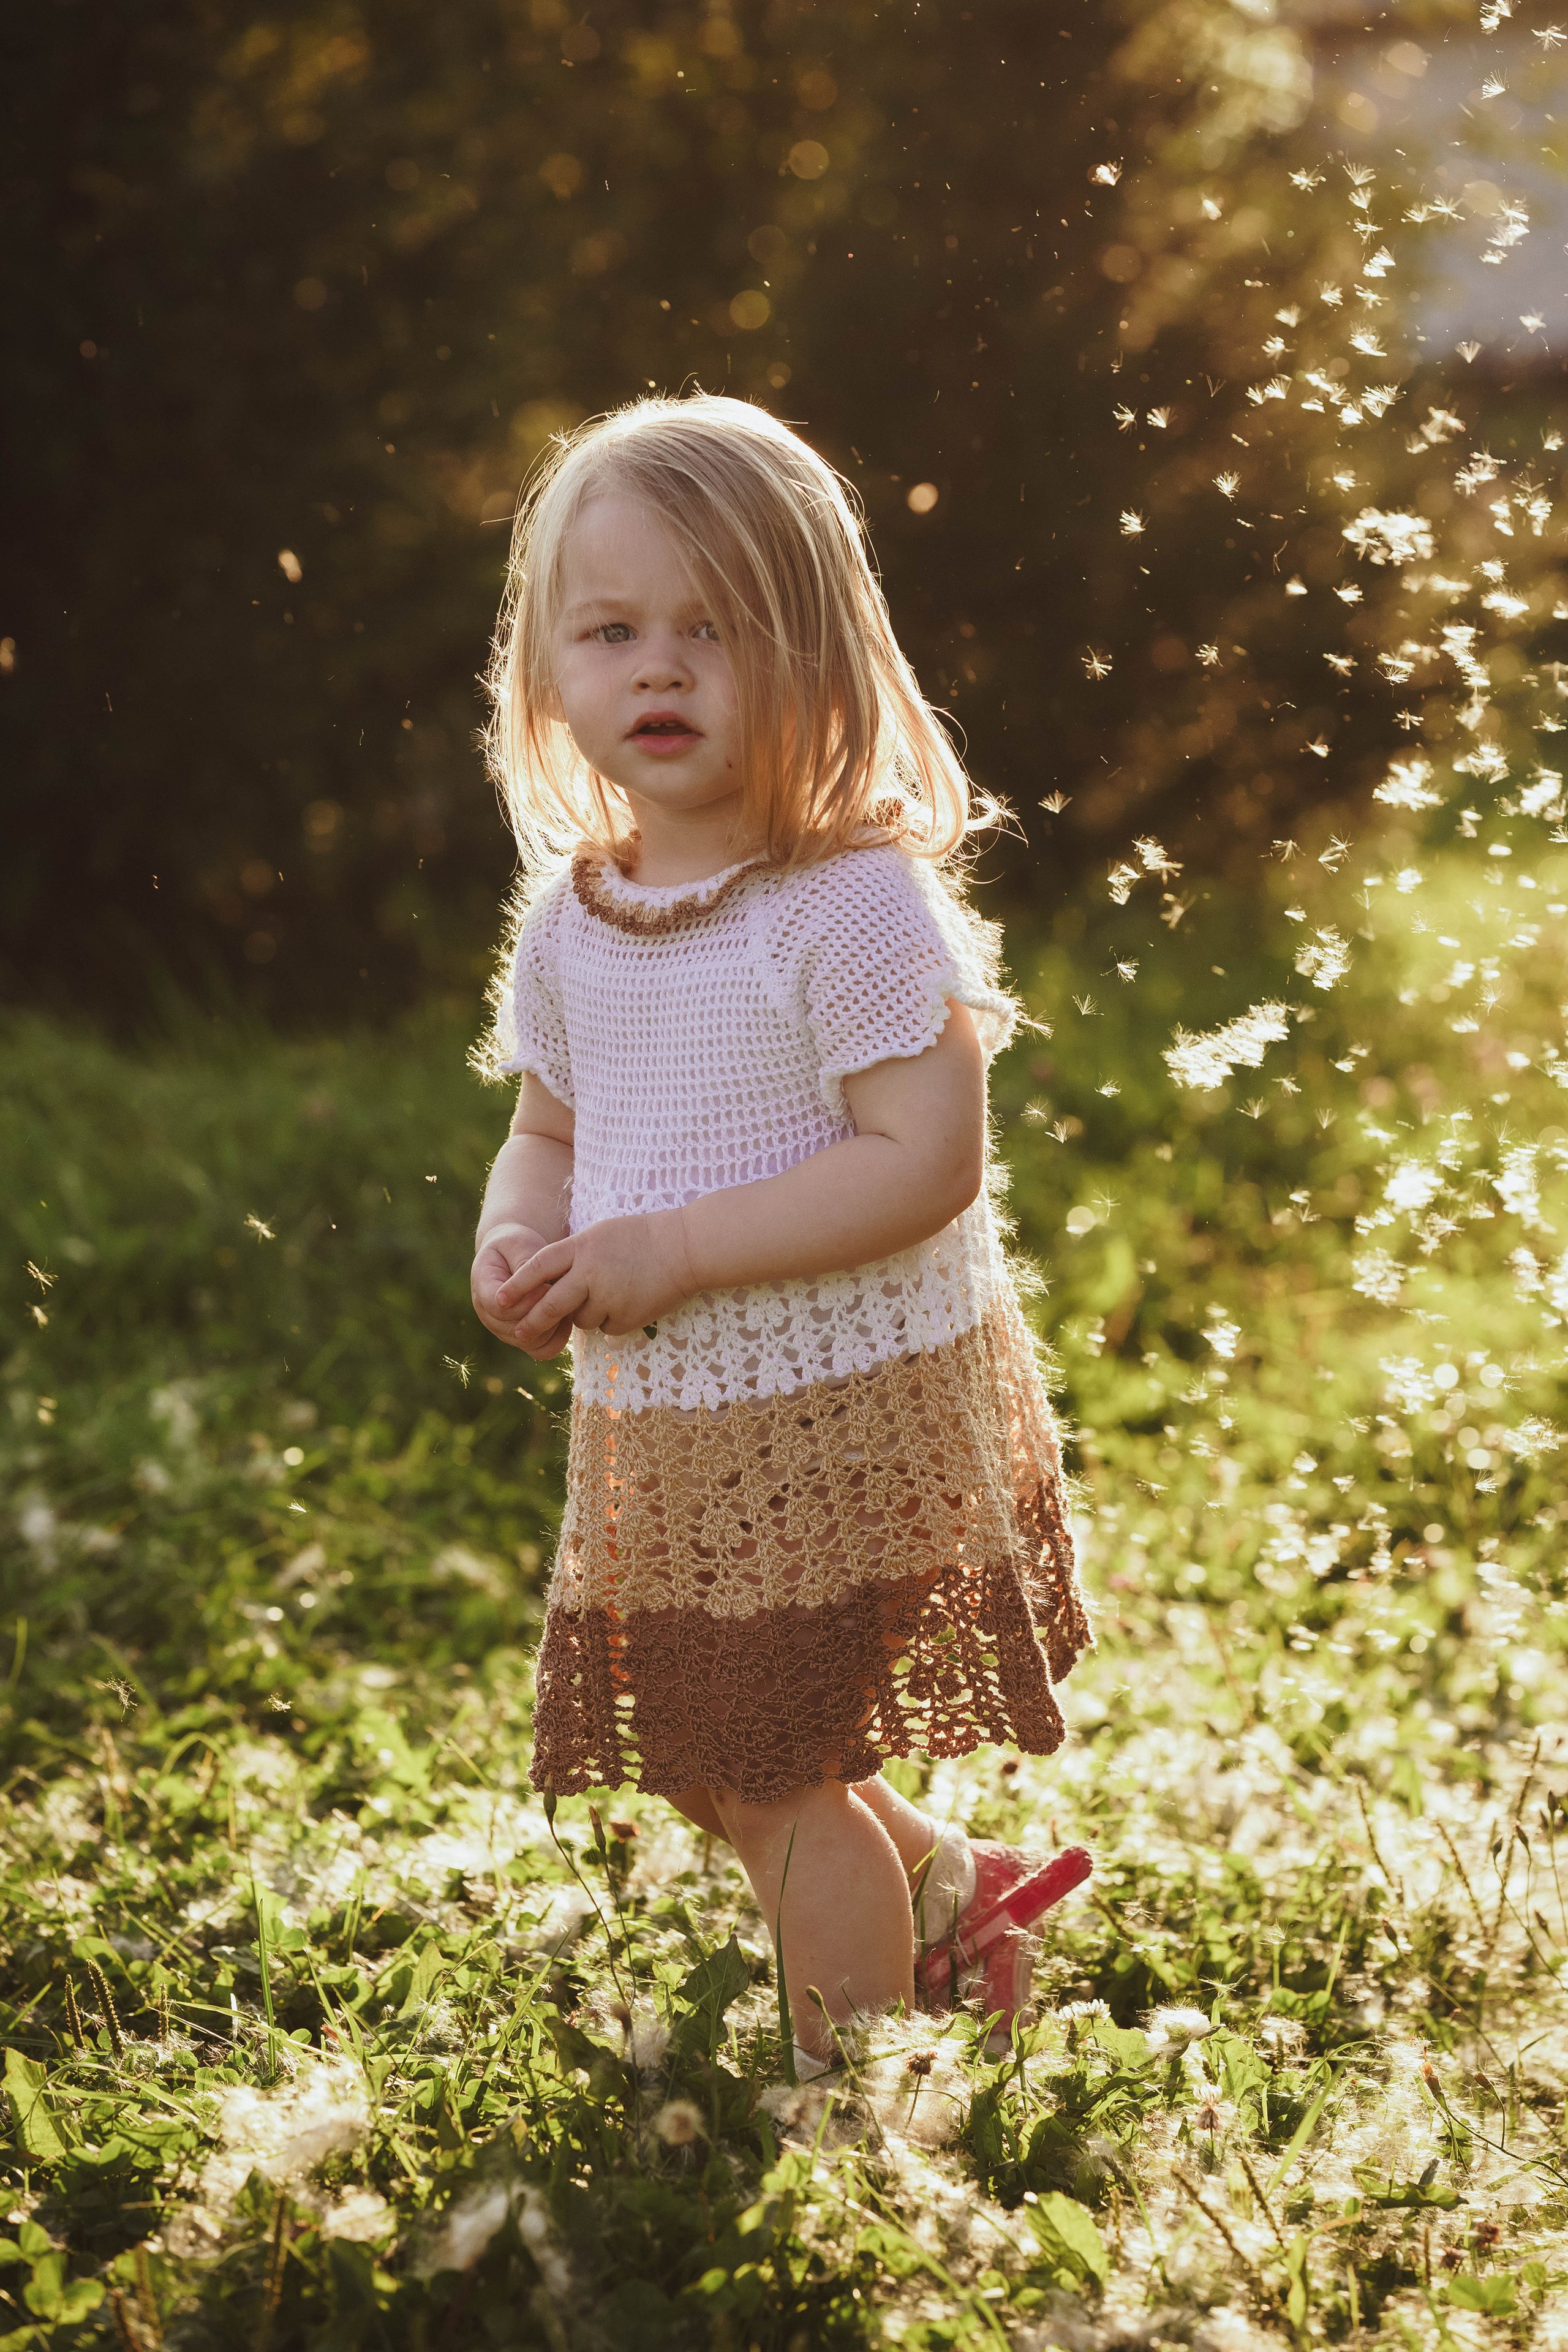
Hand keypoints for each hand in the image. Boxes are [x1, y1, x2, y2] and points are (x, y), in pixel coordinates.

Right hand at [471, 1222, 572, 1359]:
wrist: (515, 1255)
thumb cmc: (517, 1246)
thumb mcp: (519, 1244)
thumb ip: (526, 1263)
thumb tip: (536, 1286)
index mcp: (482, 1288)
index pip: (499, 1307)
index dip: (525, 1300)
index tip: (545, 1284)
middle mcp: (488, 1315)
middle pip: (516, 1330)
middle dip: (544, 1314)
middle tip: (563, 1295)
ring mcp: (504, 1330)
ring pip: (530, 1344)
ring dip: (553, 1327)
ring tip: (566, 1304)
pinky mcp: (522, 1338)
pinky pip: (542, 1351)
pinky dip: (558, 1339)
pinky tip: (567, 1317)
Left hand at [499, 1210, 695, 1347]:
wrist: (687, 1248)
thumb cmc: (643, 1237)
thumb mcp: (601, 1234)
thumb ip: (574, 1256)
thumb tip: (548, 1282)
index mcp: (582, 1246)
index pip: (539, 1266)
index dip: (518, 1284)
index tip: (499, 1299)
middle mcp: (590, 1272)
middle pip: (551, 1304)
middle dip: (533, 1321)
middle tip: (519, 1334)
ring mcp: (609, 1296)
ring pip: (580, 1319)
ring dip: (587, 1313)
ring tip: (615, 1291)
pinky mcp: (627, 1317)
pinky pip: (606, 1327)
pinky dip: (613, 1319)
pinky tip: (632, 1300)